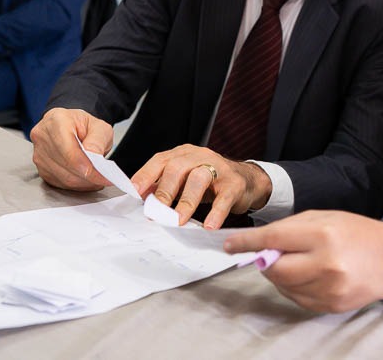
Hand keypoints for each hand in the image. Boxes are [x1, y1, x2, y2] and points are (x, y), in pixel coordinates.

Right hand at [30, 107, 114, 190]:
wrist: (70, 127)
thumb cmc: (82, 126)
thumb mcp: (99, 127)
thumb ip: (98, 140)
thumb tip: (93, 155)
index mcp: (57, 121)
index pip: (68, 149)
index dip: (84, 165)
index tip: (100, 175)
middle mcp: (43, 136)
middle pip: (65, 165)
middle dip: (87, 177)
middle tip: (104, 180)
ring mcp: (39, 153)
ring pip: (62, 177)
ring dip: (83, 183)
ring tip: (98, 180)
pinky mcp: (41, 168)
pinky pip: (58, 183)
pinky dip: (75, 186)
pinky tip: (87, 182)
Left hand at [130, 144, 271, 228]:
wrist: (247, 179)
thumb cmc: (211, 180)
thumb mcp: (185, 178)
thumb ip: (165, 184)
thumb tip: (141, 196)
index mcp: (184, 154)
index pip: (161, 160)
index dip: (146, 175)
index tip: (135, 192)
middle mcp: (200, 157)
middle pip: (178, 168)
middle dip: (164, 191)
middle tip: (156, 212)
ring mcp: (219, 169)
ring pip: (199, 179)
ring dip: (186, 201)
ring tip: (178, 220)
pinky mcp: (234, 184)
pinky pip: (224, 198)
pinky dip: (216, 213)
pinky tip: (209, 226)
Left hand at [223, 211, 382, 311]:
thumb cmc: (357, 233)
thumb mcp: (325, 217)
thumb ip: (291, 229)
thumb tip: (259, 245)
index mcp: (323, 235)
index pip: (273, 239)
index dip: (247, 242)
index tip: (229, 244)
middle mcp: (325, 264)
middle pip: (274, 269)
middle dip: (264, 262)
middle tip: (267, 254)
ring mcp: (329, 289)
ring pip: (284, 287)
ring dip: (279, 275)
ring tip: (298, 262)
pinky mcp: (332, 306)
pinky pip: (298, 300)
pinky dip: (294, 288)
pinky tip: (308, 276)